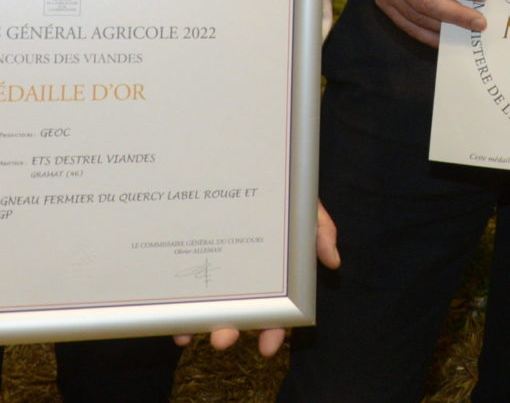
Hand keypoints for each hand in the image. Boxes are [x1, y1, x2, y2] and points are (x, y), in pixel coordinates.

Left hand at [176, 203, 339, 354]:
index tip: (267, 348)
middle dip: (230, 330)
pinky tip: (176, 320)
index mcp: (276, 275)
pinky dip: (180, 308)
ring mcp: (219, 271)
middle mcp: (246, 278)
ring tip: (191, 333)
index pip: (278, 310)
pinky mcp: (194, 259)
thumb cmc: (282, 190)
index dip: (275, 331)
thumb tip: (333, 261)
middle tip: (222, 340)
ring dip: (201, 325)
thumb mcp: (305, 208)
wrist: (246, 162)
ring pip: (211, 305)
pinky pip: (186, 289)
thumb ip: (320, 231)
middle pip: (240, 312)